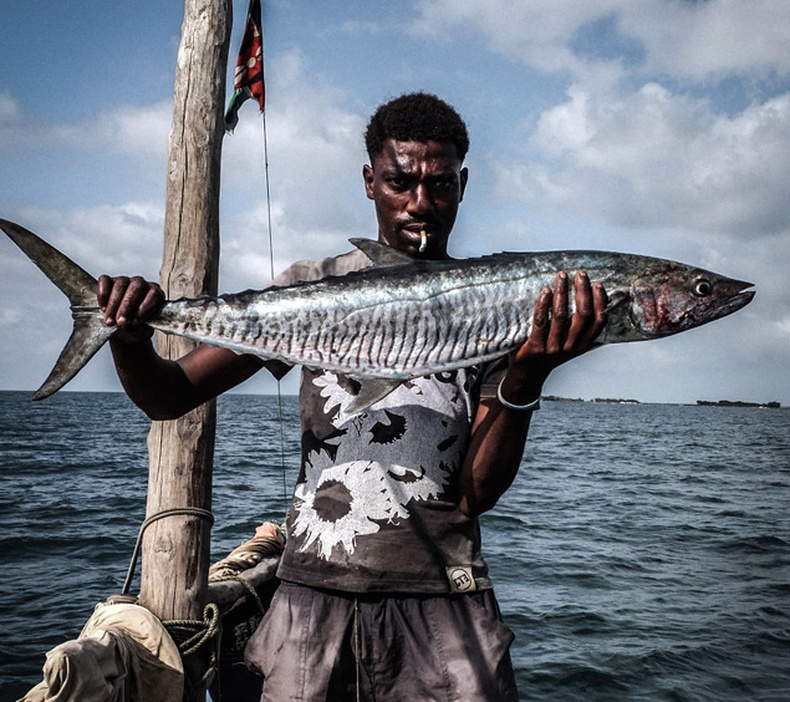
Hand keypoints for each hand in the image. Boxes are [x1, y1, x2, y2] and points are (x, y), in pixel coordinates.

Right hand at [97, 275, 164, 342]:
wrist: (123, 330)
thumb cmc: (136, 329)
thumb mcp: (140, 332)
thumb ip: (137, 328)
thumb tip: (127, 325)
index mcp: (156, 294)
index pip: (154, 295)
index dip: (145, 308)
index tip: (135, 322)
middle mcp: (142, 284)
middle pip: (136, 288)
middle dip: (126, 307)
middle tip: (120, 323)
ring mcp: (126, 281)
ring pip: (120, 285)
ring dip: (113, 305)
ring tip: (110, 321)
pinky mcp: (109, 281)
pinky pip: (105, 281)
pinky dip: (103, 294)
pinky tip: (102, 308)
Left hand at [502, 270, 607, 401]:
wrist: (526, 375)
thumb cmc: (547, 353)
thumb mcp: (568, 343)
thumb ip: (576, 328)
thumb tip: (587, 298)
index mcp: (582, 345)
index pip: (599, 322)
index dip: (601, 301)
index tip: (597, 284)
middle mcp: (570, 347)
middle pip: (583, 315)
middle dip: (583, 291)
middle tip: (580, 274)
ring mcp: (553, 348)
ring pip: (562, 316)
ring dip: (563, 292)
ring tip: (562, 276)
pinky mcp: (536, 348)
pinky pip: (541, 322)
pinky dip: (544, 304)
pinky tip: (545, 291)